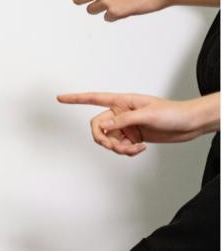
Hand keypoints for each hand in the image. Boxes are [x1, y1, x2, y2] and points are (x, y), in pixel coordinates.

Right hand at [58, 92, 219, 155]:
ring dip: (119, 148)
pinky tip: (140, 149)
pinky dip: (127, 152)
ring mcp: (125, 126)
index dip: (75, 98)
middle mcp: (120, 113)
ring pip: (108, 140)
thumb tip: (104, 126)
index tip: (60, 98)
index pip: (93, 98)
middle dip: (104, 140)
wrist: (189, 124)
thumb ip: (123, 120)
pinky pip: (119, 147)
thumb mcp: (147, 115)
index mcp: (121, 101)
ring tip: (135, 149)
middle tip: (115, 147)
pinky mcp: (132, 137)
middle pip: (97, 127)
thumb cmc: (172, 113)